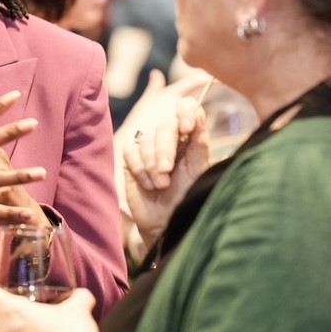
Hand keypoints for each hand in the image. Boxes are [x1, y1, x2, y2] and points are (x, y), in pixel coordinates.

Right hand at [122, 93, 208, 242]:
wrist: (167, 223)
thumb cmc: (188, 197)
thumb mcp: (198, 170)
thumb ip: (199, 141)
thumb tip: (199, 112)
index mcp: (190, 136)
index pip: (186, 108)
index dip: (185, 111)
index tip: (187, 128)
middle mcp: (169, 138)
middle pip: (164, 125)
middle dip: (165, 150)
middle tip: (167, 172)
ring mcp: (148, 147)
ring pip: (145, 139)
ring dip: (152, 165)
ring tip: (161, 186)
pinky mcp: (132, 159)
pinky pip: (131, 152)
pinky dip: (140, 170)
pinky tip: (149, 185)